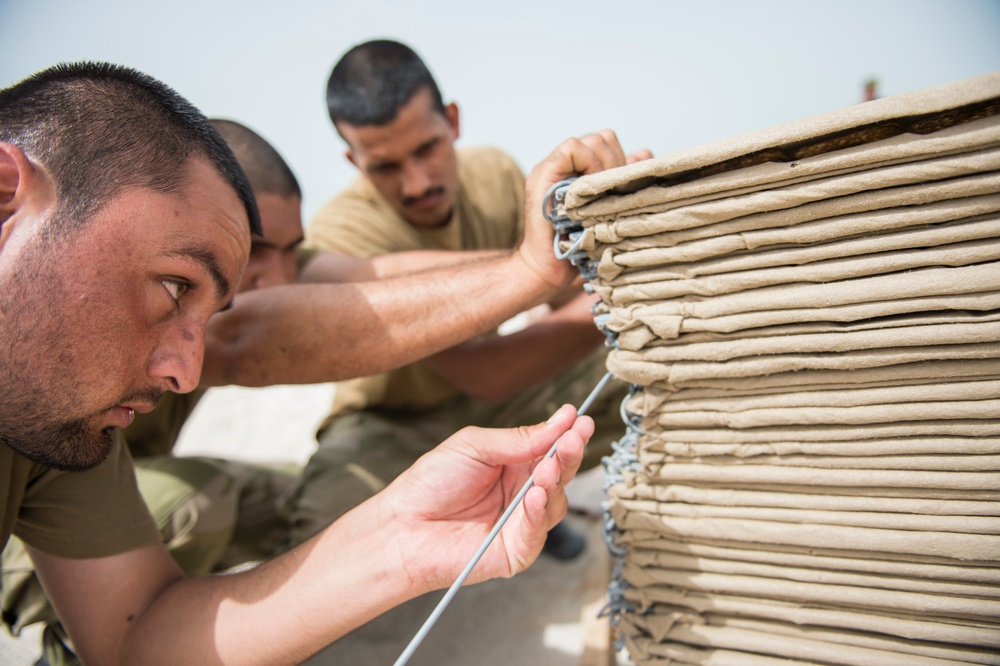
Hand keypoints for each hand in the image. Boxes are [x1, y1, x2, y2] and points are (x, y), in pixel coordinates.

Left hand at [380, 404, 592, 591]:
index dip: (567, 435)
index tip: (580, 419)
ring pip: (555, 503)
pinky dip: (538, 513)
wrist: (402, 524)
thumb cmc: (431, 483)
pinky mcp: (516, 551)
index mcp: (515, 464)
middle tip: (574, 439)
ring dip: (555, 484)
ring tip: (548, 469)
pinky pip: (536, 532)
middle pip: (560, 474)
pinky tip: (535, 494)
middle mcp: (523, 492)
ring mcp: (521, 522)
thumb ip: (518, 439)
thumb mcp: (474, 447)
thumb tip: (561, 421)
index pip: (551, 448)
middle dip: (569, 455)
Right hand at [517, 130, 633, 290]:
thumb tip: (644, 154)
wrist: (547, 270)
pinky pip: (570, 150)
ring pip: (590, 141)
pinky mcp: (542, 177)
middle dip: (616, 164)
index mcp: (577, 172)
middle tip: (611, 194)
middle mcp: (563, 166)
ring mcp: (551, 169)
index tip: (618, 189)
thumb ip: (620, 184)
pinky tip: (589, 193)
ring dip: (603, 166)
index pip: (607, 144)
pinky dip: (587, 165)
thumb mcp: (607, 212)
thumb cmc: (578, 248)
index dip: (620, 161)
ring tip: (600, 195)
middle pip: (602, 139)